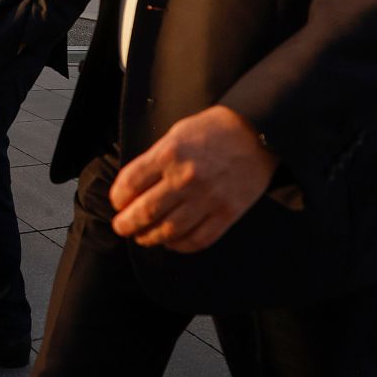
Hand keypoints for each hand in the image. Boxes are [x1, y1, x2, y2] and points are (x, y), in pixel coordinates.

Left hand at [110, 104, 278, 252]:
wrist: (258, 132)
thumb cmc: (213, 130)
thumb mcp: (176, 134)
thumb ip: (155, 160)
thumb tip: (133, 188)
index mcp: (170, 153)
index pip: (130, 183)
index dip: (118, 198)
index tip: (118, 203)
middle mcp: (186, 178)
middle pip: (145, 211)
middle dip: (127, 224)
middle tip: (122, 227)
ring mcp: (208, 198)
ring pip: (169, 230)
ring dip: (150, 238)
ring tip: (143, 237)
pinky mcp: (227, 213)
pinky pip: (197, 239)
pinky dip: (180, 245)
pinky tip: (171, 241)